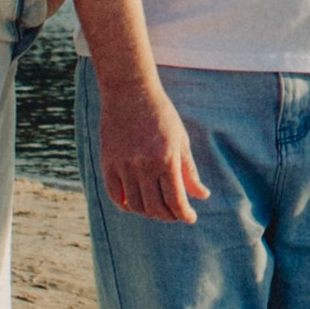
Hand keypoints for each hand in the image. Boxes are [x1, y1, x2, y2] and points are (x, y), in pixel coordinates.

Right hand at [100, 80, 209, 223]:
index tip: (190, 217)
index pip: (176, 200)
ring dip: (148, 213)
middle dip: (169, 216)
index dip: (184, 214)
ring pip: (135, 205)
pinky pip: (115, 195)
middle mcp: (143, 165)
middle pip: (155, 207)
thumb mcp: (180, 139)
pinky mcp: (107, 163)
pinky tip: (135, 204)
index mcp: (165, 159)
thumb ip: (189, 170)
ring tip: (157, 209)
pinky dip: (126, 205)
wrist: (130, 91)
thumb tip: (201, 196)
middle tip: (175, 214)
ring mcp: (123, 165)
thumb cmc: (160, 114)